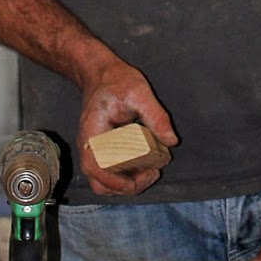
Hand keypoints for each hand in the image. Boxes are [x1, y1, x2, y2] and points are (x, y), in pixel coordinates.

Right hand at [76, 57, 177, 195]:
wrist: (99, 72)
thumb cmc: (116, 80)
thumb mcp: (140, 92)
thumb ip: (156, 116)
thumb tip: (171, 141)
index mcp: (93, 134)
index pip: (98, 170)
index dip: (120, 182)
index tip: (145, 176)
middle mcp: (89, 146)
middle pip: (100, 184)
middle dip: (126, 187)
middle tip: (151, 174)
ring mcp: (92, 149)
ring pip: (103, 181)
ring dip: (126, 183)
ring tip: (149, 171)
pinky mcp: (99, 149)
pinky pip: (108, 171)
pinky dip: (125, 175)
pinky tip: (143, 164)